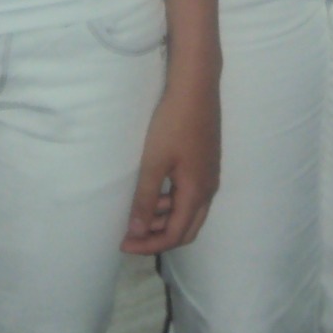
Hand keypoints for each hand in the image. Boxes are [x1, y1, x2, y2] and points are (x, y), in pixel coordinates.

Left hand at [121, 76, 220, 254]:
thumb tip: (137, 233)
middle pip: (186, 230)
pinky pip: (190, 197)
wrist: (196, 88)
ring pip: (189, 213)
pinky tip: (154, 192)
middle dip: (159, 237)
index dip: (148, 245)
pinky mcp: (206, 164)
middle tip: (131, 236)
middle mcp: (208, 190)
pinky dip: (171, 203)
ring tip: (137, 213)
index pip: (174, 235)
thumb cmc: (172, 123)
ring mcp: (209, 176)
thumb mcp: (154, 162)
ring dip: (164, 219)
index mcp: (197, 193)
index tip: (123, 244)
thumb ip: (145, 199)